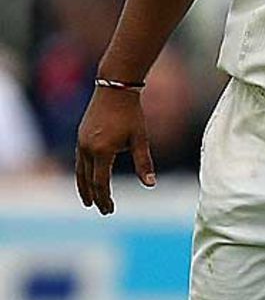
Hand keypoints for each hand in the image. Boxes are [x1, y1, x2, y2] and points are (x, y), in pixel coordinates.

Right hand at [75, 88, 154, 215]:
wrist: (114, 89)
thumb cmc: (131, 114)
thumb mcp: (140, 139)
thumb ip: (144, 163)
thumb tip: (150, 184)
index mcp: (102, 151)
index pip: (101, 182)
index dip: (105, 198)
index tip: (109, 210)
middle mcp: (87, 148)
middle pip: (88, 180)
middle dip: (95, 197)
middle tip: (103, 210)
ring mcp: (81, 142)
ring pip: (80, 171)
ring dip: (84, 187)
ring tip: (89, 200)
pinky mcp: (80, 136)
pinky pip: (79, 160)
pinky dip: (82, 173)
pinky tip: (86, 178)